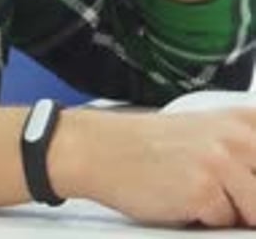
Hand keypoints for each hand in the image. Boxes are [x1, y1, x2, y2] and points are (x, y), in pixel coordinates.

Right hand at [59, 107, 255, 227]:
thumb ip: (246, 154)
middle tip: (224, 194)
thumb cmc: (152, 146)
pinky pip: (225, 226)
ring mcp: (222, 162)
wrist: (104, 149)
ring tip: (202, 196)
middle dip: (249, 202)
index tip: (245, 182)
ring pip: (255, 213)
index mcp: (242, 119)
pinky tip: (183, 201)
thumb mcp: (210, 136)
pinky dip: (206, 222)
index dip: (254, 179)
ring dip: (232, 215)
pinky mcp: (204, 191)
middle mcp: (238, 136)